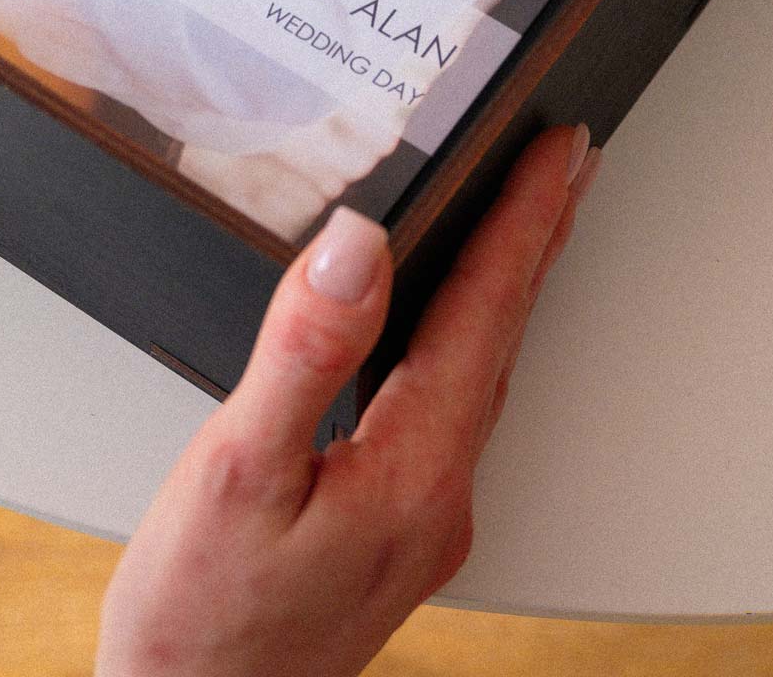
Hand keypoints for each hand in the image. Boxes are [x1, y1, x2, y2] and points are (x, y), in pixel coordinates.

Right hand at [97, 125, 600, 676]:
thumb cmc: (202, 625)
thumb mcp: (235, 474)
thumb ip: (302, 355)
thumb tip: (357, 246)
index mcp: (414, 471)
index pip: (485, 312)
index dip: (522, 219)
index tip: (557, 147)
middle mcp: (437, 498)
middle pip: (501, 340)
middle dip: (536, 241)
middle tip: (569, 161)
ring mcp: (419, 522)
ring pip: (479, 375)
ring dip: (505, 291)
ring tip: (525, 224)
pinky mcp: (390, 536)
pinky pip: (447, 410)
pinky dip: (462, 344)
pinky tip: (444, 331)